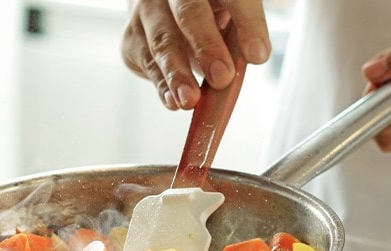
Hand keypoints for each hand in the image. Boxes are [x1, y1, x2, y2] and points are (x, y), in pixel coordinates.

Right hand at [122, 0, 269, 109]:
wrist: (166, 10)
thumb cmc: (207, 15)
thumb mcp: (229, 16)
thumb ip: (239, 35)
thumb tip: (248, 62)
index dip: (247, 23)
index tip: (258, 54)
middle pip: (189, 13)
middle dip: (206, 47)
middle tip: (221, 77)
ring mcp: (147, 10)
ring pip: (161, 41)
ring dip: (177, 74)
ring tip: (190, 99)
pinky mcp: (132, 36)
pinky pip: (146, 62)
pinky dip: (161, 84)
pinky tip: (172, 100)